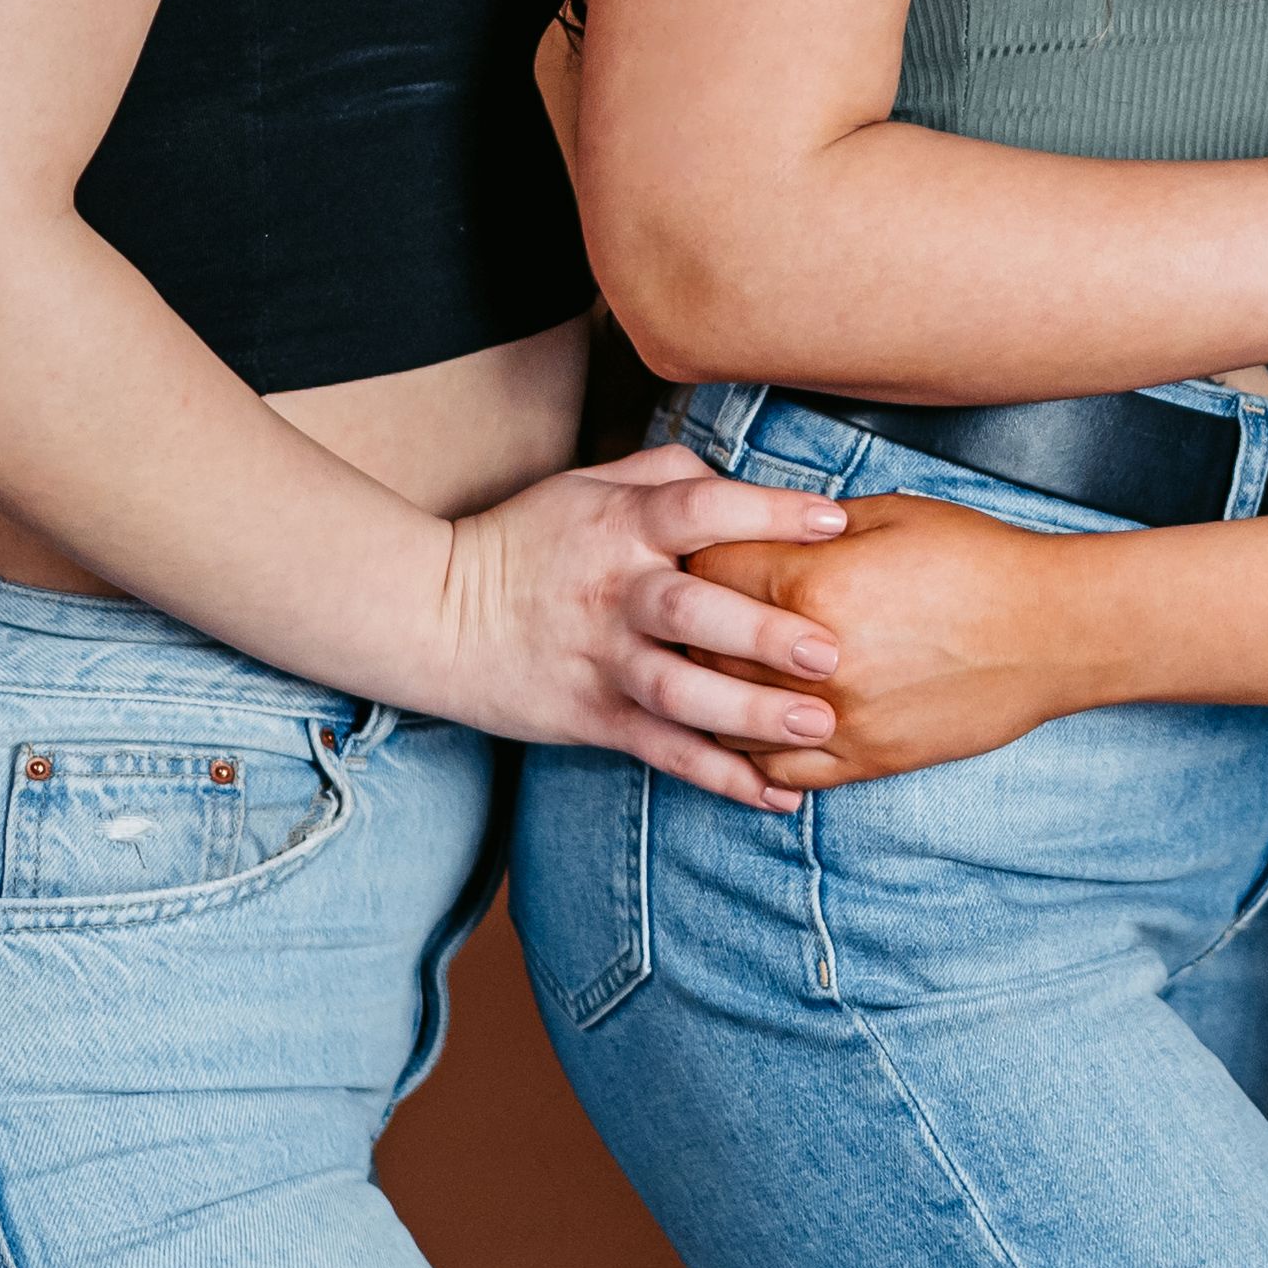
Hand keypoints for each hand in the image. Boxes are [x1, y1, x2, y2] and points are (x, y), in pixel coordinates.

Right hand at [427, 443, 854, 805]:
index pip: (701, 509)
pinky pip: (663, 751)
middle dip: (764, 632)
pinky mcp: (592, 717)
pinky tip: (777, 793)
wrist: (434, 615)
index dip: (768, 512)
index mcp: (620, 524)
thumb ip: (663, 475)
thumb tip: (737, 474)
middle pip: (693, 609)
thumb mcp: (586, 486)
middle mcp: (614, 591)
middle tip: (830, 649)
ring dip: (750, 712)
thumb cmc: (525, 541)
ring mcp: (602, 659)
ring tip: (816, 723)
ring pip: (680, 690)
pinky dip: (720, 776)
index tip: (833, 523)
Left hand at [688, 496, 1080, 791]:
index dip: (700, 558)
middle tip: (697, 614)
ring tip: (721, 671)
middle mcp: (812, 659)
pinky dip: (754, 753)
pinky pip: (780, 769)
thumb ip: (810, 526)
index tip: (701, 554)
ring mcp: (838, 718)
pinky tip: (757, 729)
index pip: (709, 572)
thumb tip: (757, 529)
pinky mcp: (866, 759)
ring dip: (715, 693)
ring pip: (728, 717)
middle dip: (695, 627)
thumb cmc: (977, 559)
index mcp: (811, 583)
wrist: (1053, 630)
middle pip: (705, 647)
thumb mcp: (889, 513)